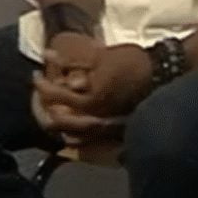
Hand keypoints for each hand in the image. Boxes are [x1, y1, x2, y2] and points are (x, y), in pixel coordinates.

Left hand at [30, 38, 144, 143]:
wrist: (160, 75)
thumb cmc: (131, 62)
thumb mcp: (101, 55)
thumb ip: (74, 59)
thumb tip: (49, 57)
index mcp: (90, 98)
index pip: (55, 97)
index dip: (41, 86)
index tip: (37, 76)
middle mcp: (95, 117)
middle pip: (57, 122)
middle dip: (44, 109)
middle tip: (41, 96)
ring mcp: (104, 128)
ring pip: (70, 135)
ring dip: (57, 124)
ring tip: (52, 111)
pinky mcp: (112, 133)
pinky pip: (86, 142)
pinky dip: (72, 136)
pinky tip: (69, 127)